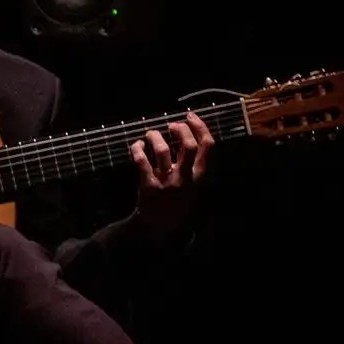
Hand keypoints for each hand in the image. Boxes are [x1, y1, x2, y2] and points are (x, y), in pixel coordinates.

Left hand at [129, 111, 213, 235]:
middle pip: (188, 146)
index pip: (206, 146)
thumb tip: (185, 134)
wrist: (158, 226)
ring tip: (150, 134)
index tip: (190, 116)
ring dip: (154, 136)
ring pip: (162, 150)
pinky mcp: (149, 185)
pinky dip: (137, 148)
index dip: (200, 126)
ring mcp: (167, 182)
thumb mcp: (192, 185)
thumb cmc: (175, 200)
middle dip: (180, 129)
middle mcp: (185, 178)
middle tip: (171, 125)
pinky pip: (142, 161)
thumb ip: (191, 164)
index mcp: (198, 176)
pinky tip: (137, 146)